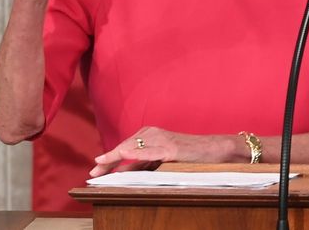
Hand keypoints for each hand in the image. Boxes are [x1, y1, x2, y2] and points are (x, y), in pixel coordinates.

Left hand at [89, 127, 243, 176]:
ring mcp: (163, 140)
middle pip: (126, 146)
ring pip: (135, 147)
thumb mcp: (163, 159)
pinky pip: (150, 151)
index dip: (110, 158)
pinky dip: (136, 152)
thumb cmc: (190, 155)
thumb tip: (125, 171)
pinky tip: (124, 154)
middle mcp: (155, 133)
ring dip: (116, 155)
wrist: (215, 149)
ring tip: (101, 164)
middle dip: (109, 160)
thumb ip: (146, 162)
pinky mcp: (172, 148)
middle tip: (93, 174)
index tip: (96, 170)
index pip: (126, 146)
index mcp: (152, 134)